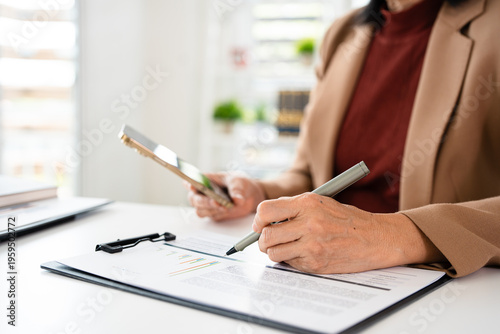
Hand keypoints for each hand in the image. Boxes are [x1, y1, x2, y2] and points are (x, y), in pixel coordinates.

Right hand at [185, 172, 265, 221]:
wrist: (249, 195)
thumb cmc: (240, 183)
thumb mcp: (239, 182)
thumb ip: (237, 191)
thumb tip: (237, 200)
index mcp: (205, 180)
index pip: (191, 181)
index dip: (188, 184)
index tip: (192, 186)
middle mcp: (203, 192)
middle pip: (194, 199)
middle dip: (204, 201)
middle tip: (216, 202)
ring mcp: (207, 204)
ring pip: (200, 210)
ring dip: (211, 210)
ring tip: (225, 207)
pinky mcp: (213, 213)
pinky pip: (210, 216)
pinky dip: (218, 214)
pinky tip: (227, 210)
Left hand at [252, 193, 444, 273]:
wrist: (376, 238)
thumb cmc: (347, 219)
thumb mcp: (321, 202)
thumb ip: (293, 207)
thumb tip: (265, 219)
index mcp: (307, 203)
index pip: (266, 210)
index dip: (258, 220)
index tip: (260, 225)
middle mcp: (308, 223)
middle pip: (265, 235)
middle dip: (262, 240)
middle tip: (268, 240)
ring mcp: (312, 245)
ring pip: (274, 253)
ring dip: (275, 252)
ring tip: (286, 248)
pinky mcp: (316, 263)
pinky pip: (290, 264)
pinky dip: (292, 261)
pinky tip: (304, 253)